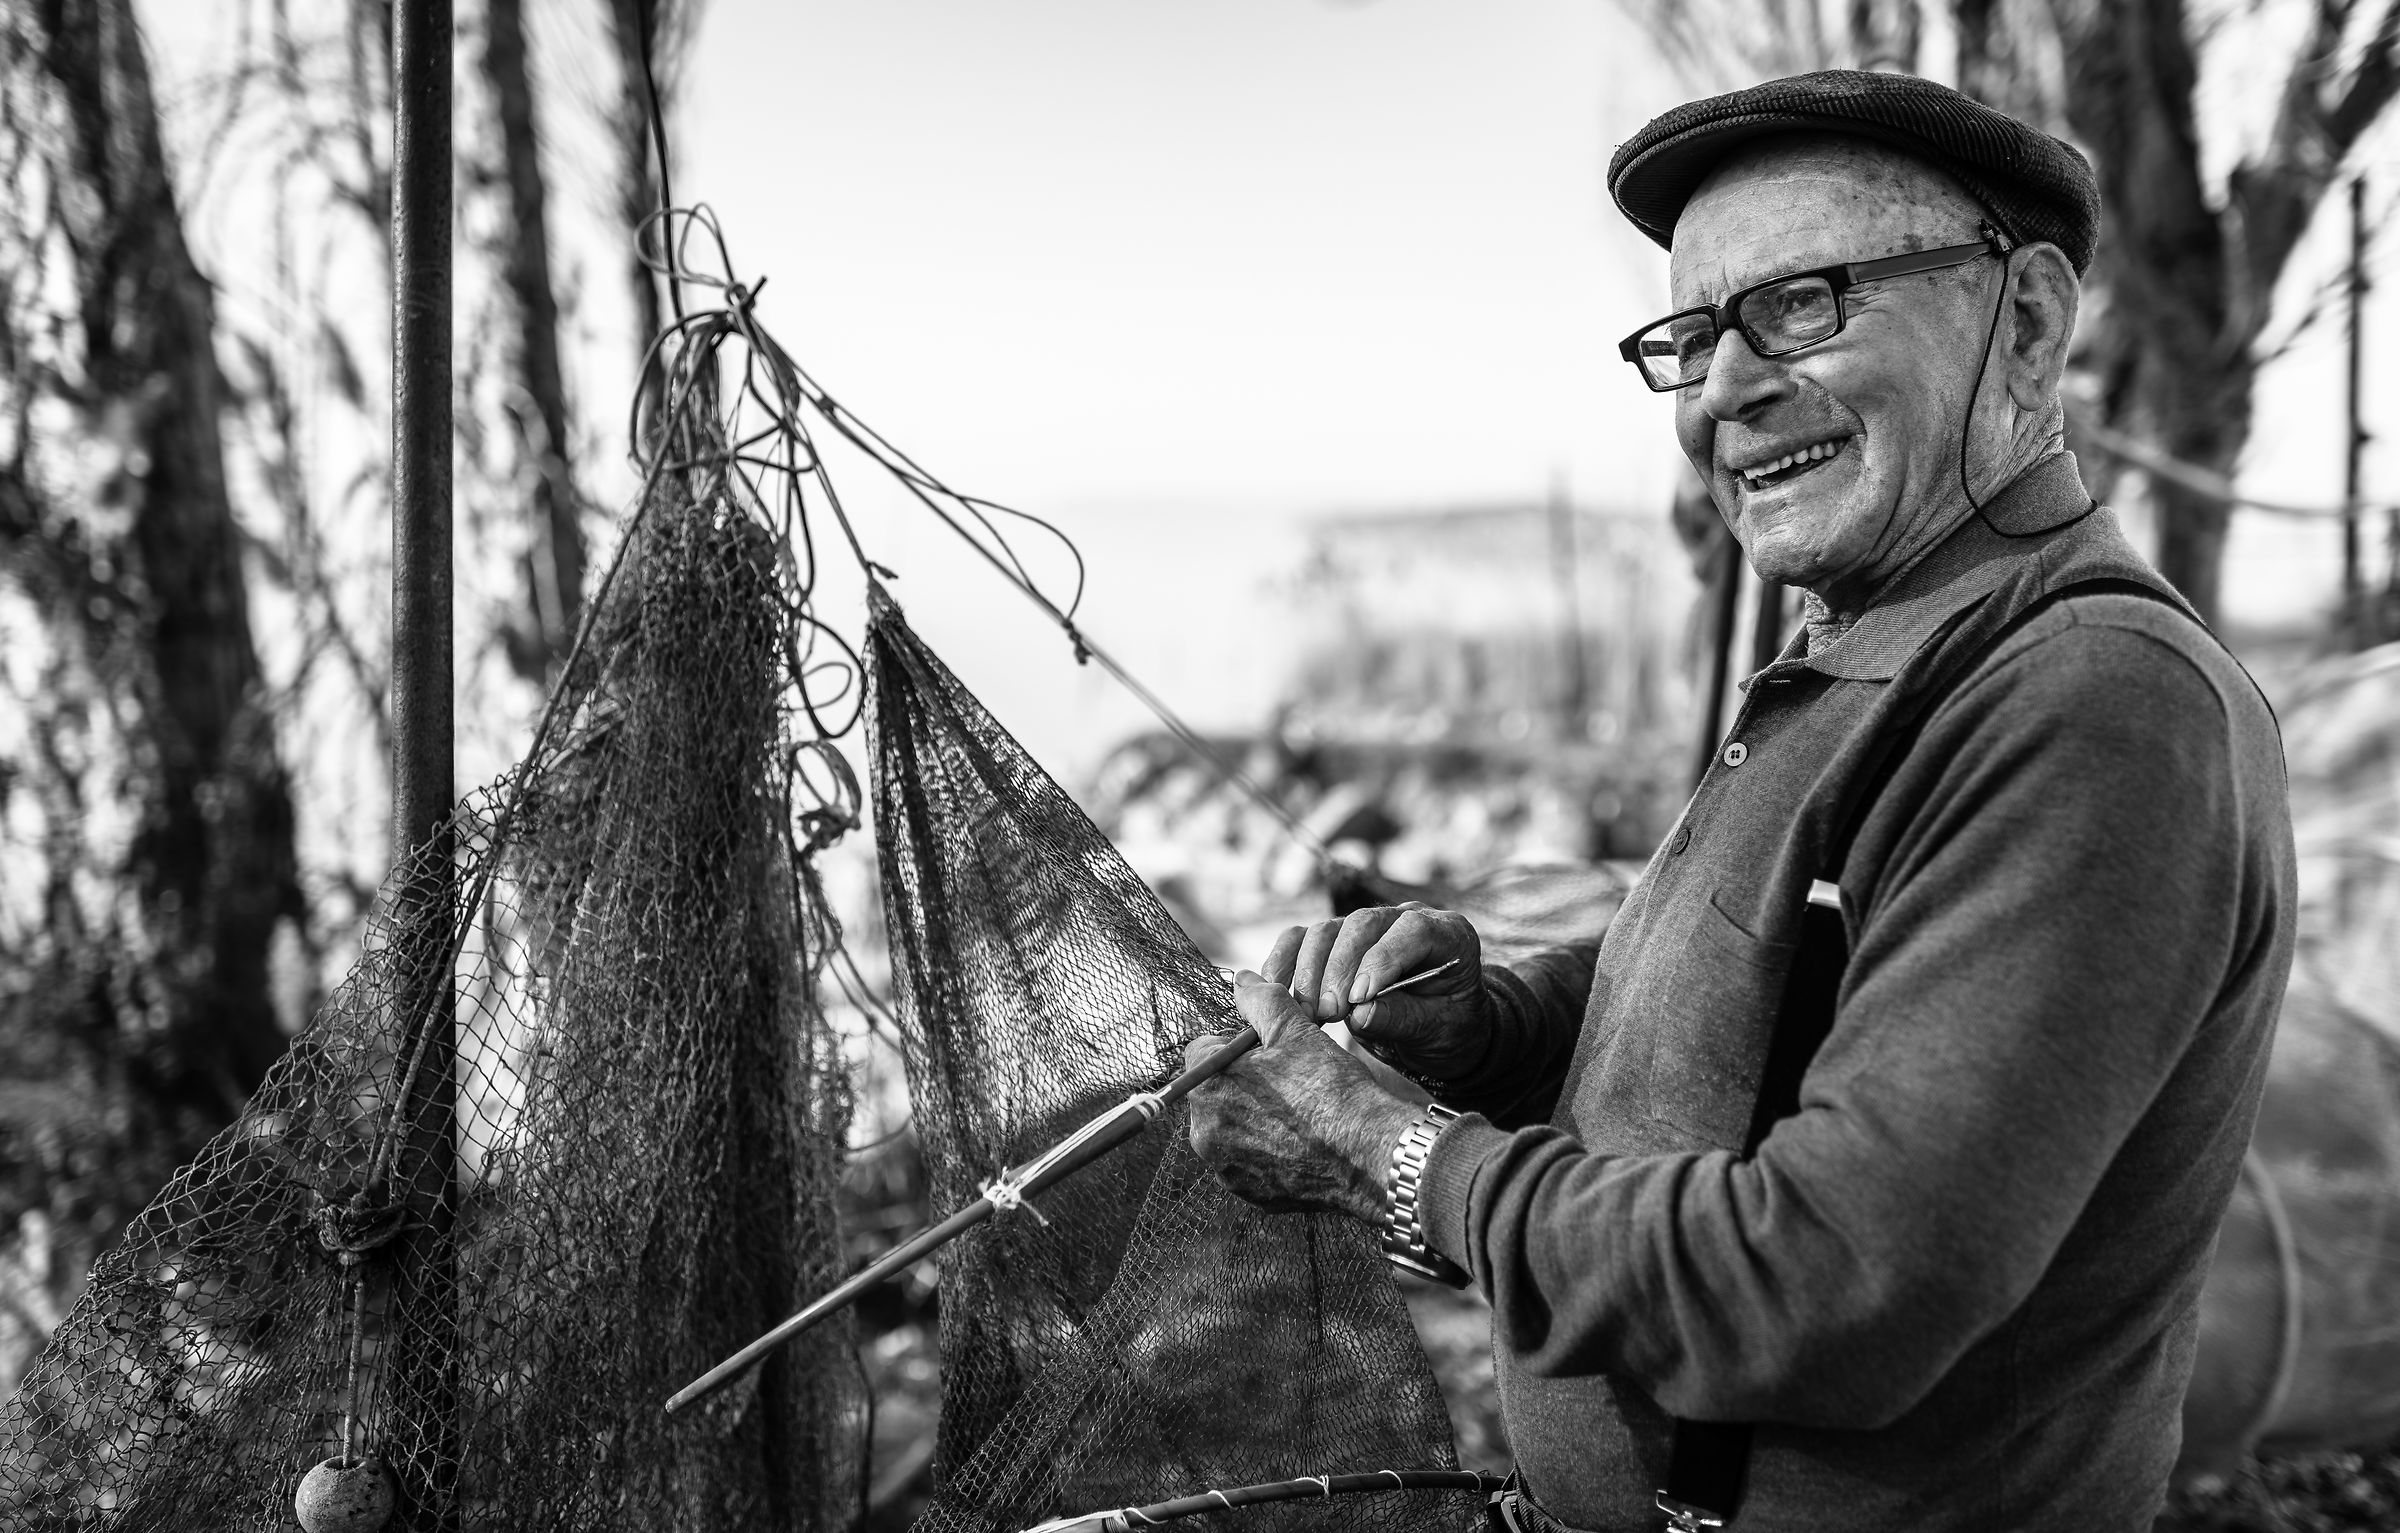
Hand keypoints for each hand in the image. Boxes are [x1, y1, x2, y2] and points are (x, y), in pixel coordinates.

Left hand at [1186, 973, 1421, 1222]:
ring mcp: (1225, 1168)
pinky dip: (1266, 1149)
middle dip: (1242, 1083)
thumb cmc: (1333, 1090)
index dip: (1236, 1045)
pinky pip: (1247, 1160)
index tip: (1268, 1052)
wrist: (1371, 1154)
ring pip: (1230, 1126)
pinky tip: (1300, 1141)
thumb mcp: (1296, 1031)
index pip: (1202, 1051)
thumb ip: (1261, 1001)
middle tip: (1288, 1081)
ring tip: (1298, 1112)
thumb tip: (1241, 980)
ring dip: (1252, 1116)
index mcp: (1208, 1087)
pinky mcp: (1248, 1193)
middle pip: (1214, 1091)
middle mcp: (1204, 1132)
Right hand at [1263, 904, 1490, 1084]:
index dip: (1382, 959)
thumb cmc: (1445, 1029)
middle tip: (1327, 1012)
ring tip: (1306, 1013)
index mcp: (1447, 934)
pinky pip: (1301, 938)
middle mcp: (1404, 919)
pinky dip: (1284, 961)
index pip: (1412, 930)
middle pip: (1361, 925)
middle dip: (1338, 968)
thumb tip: (1361, 1013)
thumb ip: (1402, 1018)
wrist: (1434, 1030)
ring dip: (1308, 971)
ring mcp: (1366, 926)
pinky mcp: (1335, 939)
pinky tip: (1275, 989)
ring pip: (1326, 930)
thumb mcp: (1435, 1030)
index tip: (1359, 996)